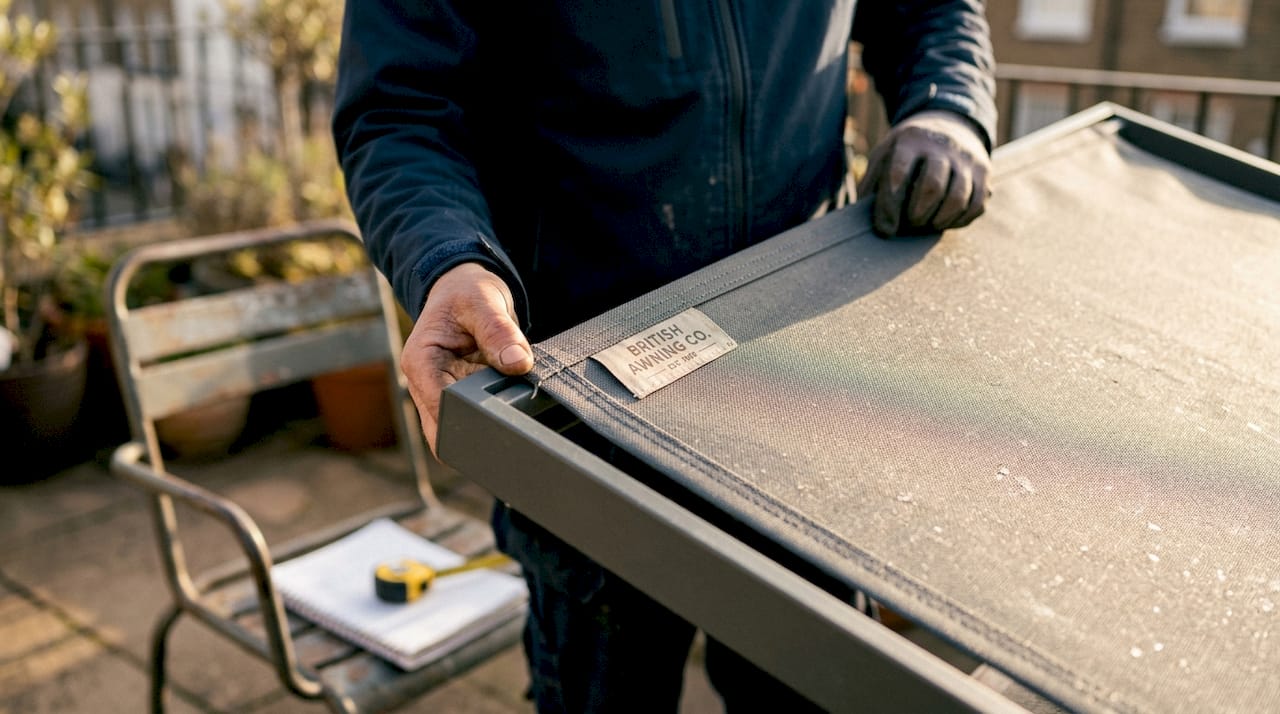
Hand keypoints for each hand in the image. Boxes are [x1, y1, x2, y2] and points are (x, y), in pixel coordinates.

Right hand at [402, 262, 532, 453]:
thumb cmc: (466, 292)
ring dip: (489, 420)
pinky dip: (496, 412)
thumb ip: (499, 331)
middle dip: (479, 426)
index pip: (440, 406)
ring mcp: (442, 395)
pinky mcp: (461, 398)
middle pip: (447, 429)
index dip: (470, 414)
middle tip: (514, 414)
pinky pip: (478, 417)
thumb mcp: (483, 301)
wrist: (464, 291)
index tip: (502, 411)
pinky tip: (512, 399)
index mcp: (421, 361)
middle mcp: (425, 385)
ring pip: (462, 429)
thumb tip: (518, 363)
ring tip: (513, 399)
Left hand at [857, 110, 991, 235]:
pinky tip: (945, 221)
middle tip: (909, 224)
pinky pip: (976, 204)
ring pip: (958, 197)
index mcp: (911, 140)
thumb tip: (861, 219)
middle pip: (932, 186)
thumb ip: (873, 182)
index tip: (884, 230)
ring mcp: (966, 158)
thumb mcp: (886, 154)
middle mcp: (942, 146)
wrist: (949, 123)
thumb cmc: (908, 149)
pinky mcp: (984, 172)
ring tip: (927, 224)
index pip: (898, 173)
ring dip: (940, 220)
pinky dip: (960, 220)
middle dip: (917, 214)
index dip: (889, 206)